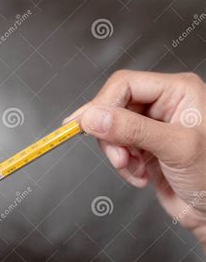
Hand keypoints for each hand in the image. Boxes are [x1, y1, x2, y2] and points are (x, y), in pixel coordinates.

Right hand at [66, 70, 205, 248]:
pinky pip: (117, 148)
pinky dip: (123, 166)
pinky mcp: (144, 146)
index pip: (125, 85)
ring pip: (112, 130)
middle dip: (111, 136)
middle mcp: (163, 104)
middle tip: (118, 158)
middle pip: (114, 108)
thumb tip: (93, 117)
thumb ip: (133, 130)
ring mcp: (152, 126)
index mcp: (177, 91)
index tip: (85, 126)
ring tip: (134, 169)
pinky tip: (141, 176)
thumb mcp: (175, 148)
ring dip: (118, 154)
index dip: (102, 105)